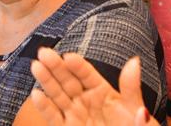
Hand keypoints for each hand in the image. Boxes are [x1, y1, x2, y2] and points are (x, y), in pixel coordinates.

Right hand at [30, 49, 149, 125]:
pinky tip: (36, 94)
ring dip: (46, 81)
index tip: (68, 56)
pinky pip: (53, 118)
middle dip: (56, 66)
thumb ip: (131, 88)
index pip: (87, 75)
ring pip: (58, 96)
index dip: (78, 65)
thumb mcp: (134, 109)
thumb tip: (134, 60)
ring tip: (36, 65)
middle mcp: (85, 101)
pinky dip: (44, 107)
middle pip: (68, 81)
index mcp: (102, 92)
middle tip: (44, 52)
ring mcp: (75, 115)